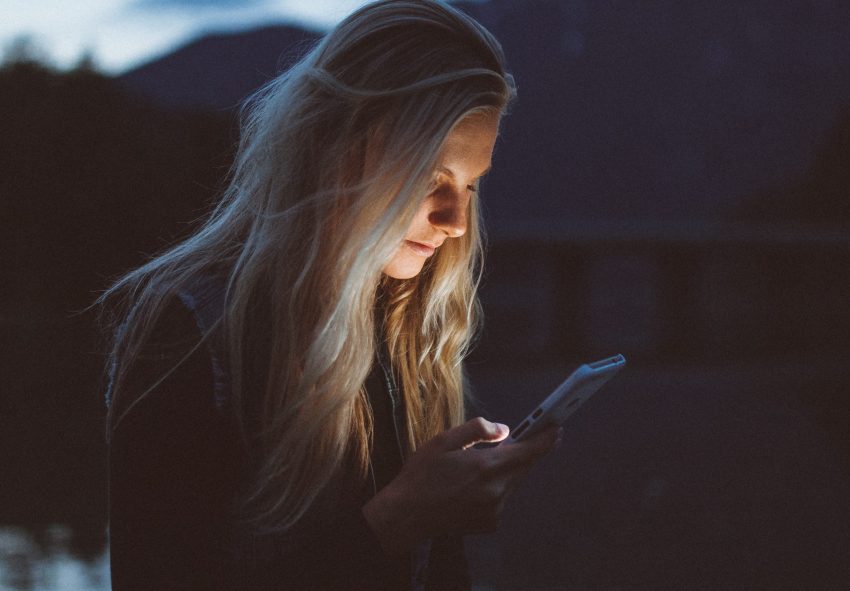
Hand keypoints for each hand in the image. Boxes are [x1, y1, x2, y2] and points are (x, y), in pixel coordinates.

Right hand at [361, 417, 559, 553]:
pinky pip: (502, 499)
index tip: (557, 428)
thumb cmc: (423, 474)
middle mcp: (496, 490)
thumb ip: (478, 430)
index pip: (529, 451)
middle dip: (525, 452)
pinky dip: (496, 488)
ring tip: (480, 465)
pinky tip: (471, 486)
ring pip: (513, 483)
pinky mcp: (490, 523)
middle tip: (520, 438)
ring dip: (506, 471)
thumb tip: (504, 430)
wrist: (408, 514)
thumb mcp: (444, 441)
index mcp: (487, 466)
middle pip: (524, 467)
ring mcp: (495, 510)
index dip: (546, 439)